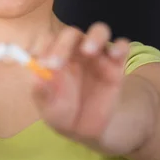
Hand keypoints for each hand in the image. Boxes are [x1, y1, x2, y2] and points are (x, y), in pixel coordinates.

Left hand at [31, 22, 130, 144]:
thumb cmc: (60, 111)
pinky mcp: (116, 64)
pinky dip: (120, 47)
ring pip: (99, 31)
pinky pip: (122, 47)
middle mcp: (75, 50)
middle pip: (71, 34)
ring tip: (89, 51)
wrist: (82, 128)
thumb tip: (38, 77)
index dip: (45, 48)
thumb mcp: (47, 106)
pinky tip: (115, 55)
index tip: (43, 65)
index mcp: (54, 55)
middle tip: (57, 64)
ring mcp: (97, 56)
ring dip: (95, 37)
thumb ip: (42, 91)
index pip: (48, 40)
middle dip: (63, 45)